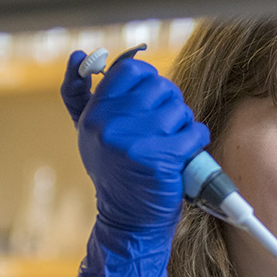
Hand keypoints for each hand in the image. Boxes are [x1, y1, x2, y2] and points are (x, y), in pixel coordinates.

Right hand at [65, 52, 209, 276]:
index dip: (149, 80)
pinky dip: (198, 140)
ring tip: (173, 143)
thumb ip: (81, 95)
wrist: (128, 221)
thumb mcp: (91, 133)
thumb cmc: (116, 172)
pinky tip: (187, 152)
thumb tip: (79, 55)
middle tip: (165, 127)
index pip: (130, 71)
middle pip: (160, 87)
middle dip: (170, 104)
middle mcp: (109, 124)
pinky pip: (194, 132)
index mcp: (94, 114)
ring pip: (179, 109)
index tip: (152, 99)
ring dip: (184, 125)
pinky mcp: (160, 158)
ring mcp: (134, 141)